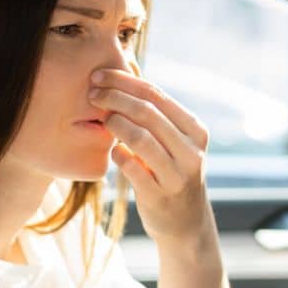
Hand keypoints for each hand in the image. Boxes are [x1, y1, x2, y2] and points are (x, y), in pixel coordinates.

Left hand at [89, 67, 214, 246]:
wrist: (185, 223)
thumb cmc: (172, 172)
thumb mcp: (173, 141)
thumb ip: (154, 111)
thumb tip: (127, 65)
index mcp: (195, 131)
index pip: (157, 95)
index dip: (125, 82)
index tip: (99, 75)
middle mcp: (191, 151)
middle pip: (148, 113)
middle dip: (115, 98)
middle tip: (92, 94)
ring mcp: (178, 175)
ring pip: (141, 138)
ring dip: (115, 124)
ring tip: (101, 119)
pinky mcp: (160, 196)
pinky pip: (132, 168)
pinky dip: (117, 154)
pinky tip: (111, 150)